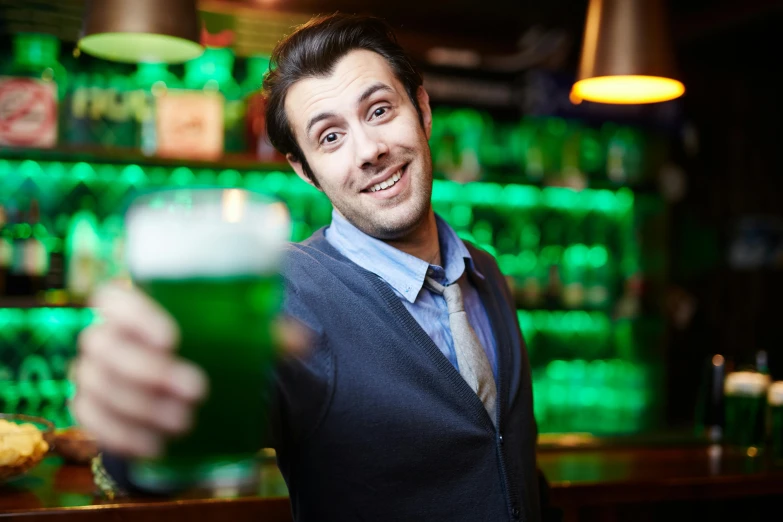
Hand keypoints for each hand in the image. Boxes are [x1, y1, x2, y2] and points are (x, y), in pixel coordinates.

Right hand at [71, 282, 311, 458]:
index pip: (113, 299)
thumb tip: (304, 341)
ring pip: (97, 387)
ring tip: (185, 421)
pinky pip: (93, 422)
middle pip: (105, 348)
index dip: (135, 316)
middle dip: (148, 371)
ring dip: (139, 407)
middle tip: (197, 389)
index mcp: (132, 307)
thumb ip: (266, 333)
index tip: (172, 339)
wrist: (186, 381)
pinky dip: (121, 435)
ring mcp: (93, 375)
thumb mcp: (236, 336)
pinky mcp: (94, 409)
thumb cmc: (209, 347)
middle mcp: (104, 337)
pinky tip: (156, 445)